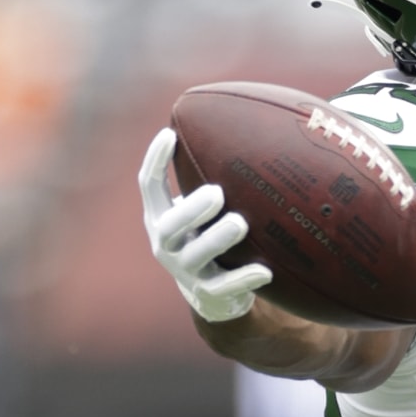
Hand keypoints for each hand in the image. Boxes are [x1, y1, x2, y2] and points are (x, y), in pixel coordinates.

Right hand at [138, 128, 271, 322]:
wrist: (214, 294)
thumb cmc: (212, 234)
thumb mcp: (205, 208)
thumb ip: (214, 177)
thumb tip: (253, 122)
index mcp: (161, 216)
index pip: (149, 186)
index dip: (156, 161)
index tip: (170, 134)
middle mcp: (166, 244)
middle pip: (169, 226)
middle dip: (191, 209)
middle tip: (217, 193)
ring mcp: (185, 271)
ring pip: (195, 256)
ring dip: (217, 238)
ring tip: (240, 223)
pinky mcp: (208, 294)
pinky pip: (225, 287)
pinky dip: (245, 278)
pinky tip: (266, 271)